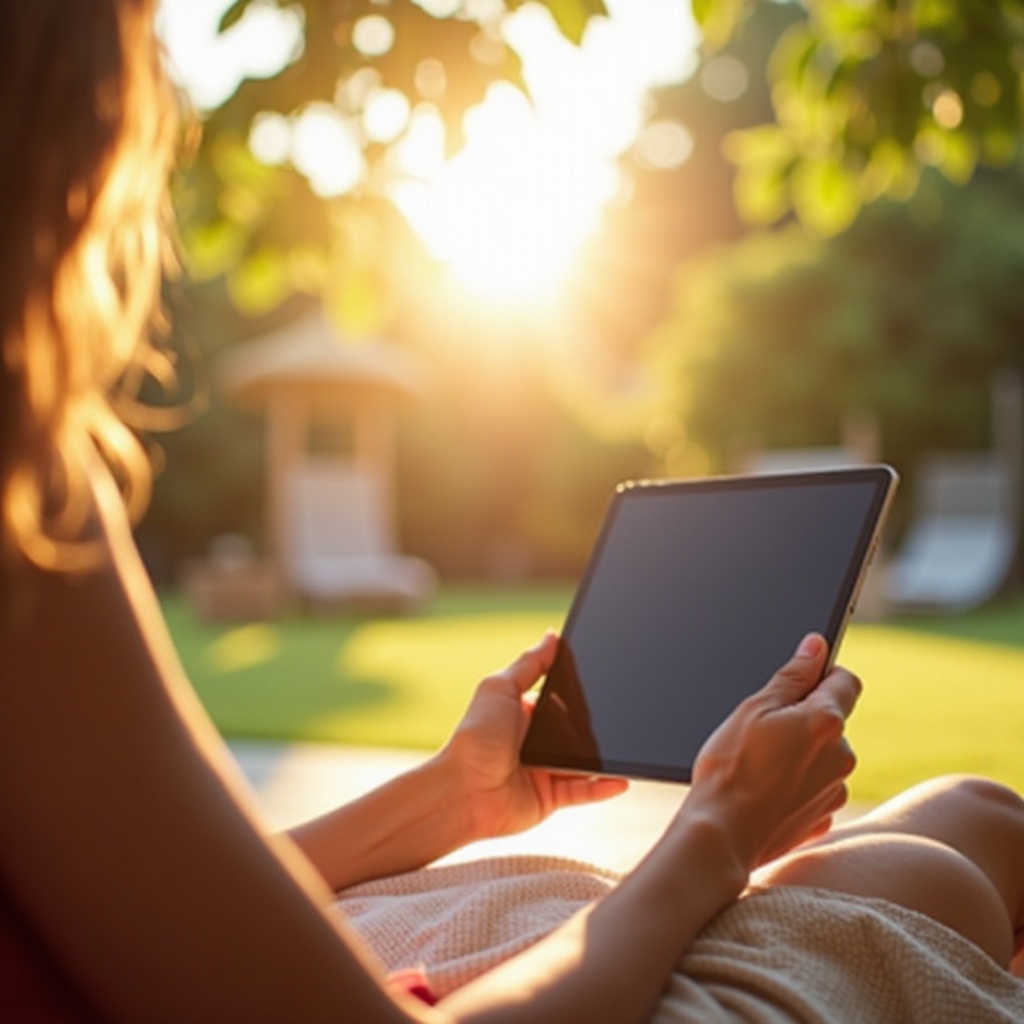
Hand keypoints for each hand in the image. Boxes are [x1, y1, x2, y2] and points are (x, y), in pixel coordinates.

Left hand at [437, 632, 627, 841]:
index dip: (581, 692)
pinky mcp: (551, 796)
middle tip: (622, 716)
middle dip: (598, 725)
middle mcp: (538, 740)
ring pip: (586, 760)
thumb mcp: (500, 689)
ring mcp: (546, 768)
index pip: (563, 698)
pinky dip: (603, 785)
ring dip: (606, 756)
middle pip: (579, 729)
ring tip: (628, 748)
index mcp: (526, 711)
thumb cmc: (473, 738)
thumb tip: (552, 636)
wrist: (462, 790)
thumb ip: (529, 664)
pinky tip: (620, 777)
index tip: (608, 680)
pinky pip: (584, 790)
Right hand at [687, 632, 860, 871]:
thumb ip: (792, 675)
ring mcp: (835, 789)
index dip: (821, 674)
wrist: (722, 834)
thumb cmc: (730, 769)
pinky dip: (797, 784)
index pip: (845, 679)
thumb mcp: (754, 708)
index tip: (797, 681)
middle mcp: (842, 756)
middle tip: (761, 730)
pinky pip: (816, 787)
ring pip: (823, 754)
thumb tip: (816, 646)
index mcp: (826, 722)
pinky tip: (766, 790)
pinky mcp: (824, 816)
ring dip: (800, 753)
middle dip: (804, 718)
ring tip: (760, 765)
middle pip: (832, 719)